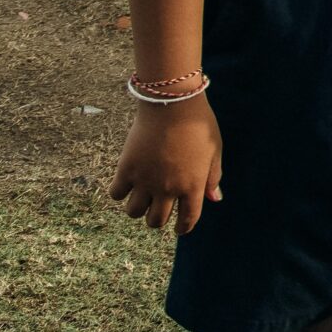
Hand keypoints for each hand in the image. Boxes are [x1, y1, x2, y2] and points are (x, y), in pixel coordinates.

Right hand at [110, 94, 222, 235]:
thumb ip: (213, 177)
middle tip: (157, 209)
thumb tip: (215, 199)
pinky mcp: (127, 169)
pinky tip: (127, 183)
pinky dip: (120, 192)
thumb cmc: (199, 124)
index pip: (188, 220)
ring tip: (142, 196)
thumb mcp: (215, 150)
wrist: (173, 102)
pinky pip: (116, 194)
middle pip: (155, 221)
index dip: (183, 228)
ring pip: (134, 212)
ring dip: (138, 208)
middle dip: (157, 219)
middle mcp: (168, 188)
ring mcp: (146, 180)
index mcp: (193, 185)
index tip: (179, 229)